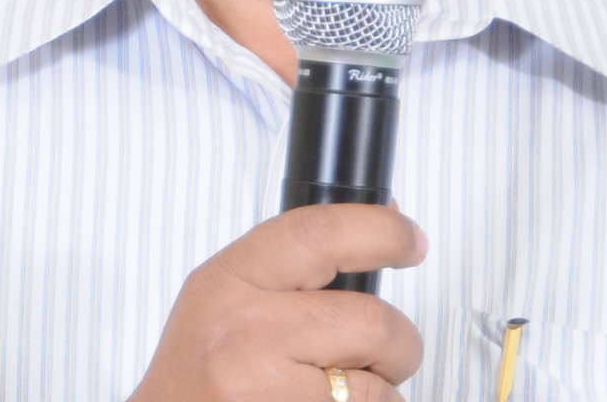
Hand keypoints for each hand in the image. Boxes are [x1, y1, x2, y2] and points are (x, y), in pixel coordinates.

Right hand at [128, 203, 427, 401]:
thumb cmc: (197, 376)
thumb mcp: (225, 300)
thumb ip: (296, 265)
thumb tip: (386, 223)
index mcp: (226, 283)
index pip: (318, 234)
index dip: (380, 232)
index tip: (410, 240)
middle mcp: (242, 335)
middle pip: (371, 321)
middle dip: (398, 344)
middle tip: (384, 354)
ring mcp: (263, 393)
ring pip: (376, 387)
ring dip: (381, 393)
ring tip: (344, 393)